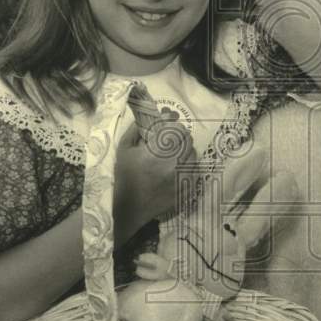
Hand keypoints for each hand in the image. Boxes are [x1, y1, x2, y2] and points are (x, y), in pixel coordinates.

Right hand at [113, 114, 194, 245]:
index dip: (172, 124)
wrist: (131, 208)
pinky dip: (188, 165)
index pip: (176, 128)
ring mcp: (183, 175)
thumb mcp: (125, 148)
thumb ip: (140, 127)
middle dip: (178, 136)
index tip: (167, 124)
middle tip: (168, 141)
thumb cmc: (125, 176)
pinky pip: (195, 168)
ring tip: (171, 156)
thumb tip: (160, 113)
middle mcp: (174, 162)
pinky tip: (175, 169)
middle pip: (187, 138)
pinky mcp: (188, 187)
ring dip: (184, 150)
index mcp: (157, 151)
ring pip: (192, 152)